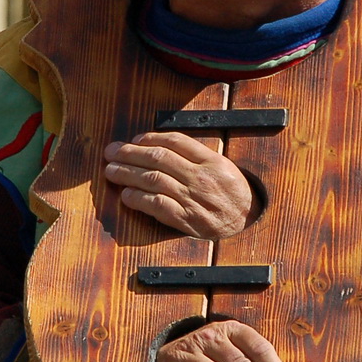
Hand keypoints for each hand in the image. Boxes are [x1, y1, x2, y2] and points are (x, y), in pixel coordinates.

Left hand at [104, 132, 256, 238]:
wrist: (249, 223)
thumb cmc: (234, 193)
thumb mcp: (223, 165)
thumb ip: (196, 155)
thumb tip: (162, 145)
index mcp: (211, 160)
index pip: (175, 141)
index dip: (150, 138)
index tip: (134, 139)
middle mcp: (200, 177)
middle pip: (158, 158)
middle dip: (130, 153)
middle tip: (111, 151)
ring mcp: (193, 199)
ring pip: (153, 180)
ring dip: (127, 174)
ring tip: (111, 170)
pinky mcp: (187, 220)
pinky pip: (157, 206)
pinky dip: (138, 199)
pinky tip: (126, 194)